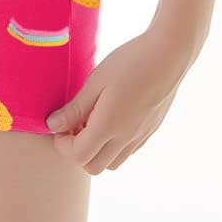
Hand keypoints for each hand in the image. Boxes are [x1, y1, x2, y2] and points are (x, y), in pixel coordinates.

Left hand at [45, 23, 197, 173]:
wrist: (169, 54)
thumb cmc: (129, 62)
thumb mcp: (96, 82)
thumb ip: (74, 108)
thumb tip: (52, 125)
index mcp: (109, 126)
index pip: (78, 155)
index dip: (62, 144)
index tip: (58, 125)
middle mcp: (127, 137)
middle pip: (94, 167)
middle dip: (77, 151)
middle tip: (71, 125)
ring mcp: (141, 136)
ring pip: (113, 162)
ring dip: (96, 150)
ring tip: (90, 121)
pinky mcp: (151, 130)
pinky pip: (128, 151)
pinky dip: (113, 144)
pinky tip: (109, 117)